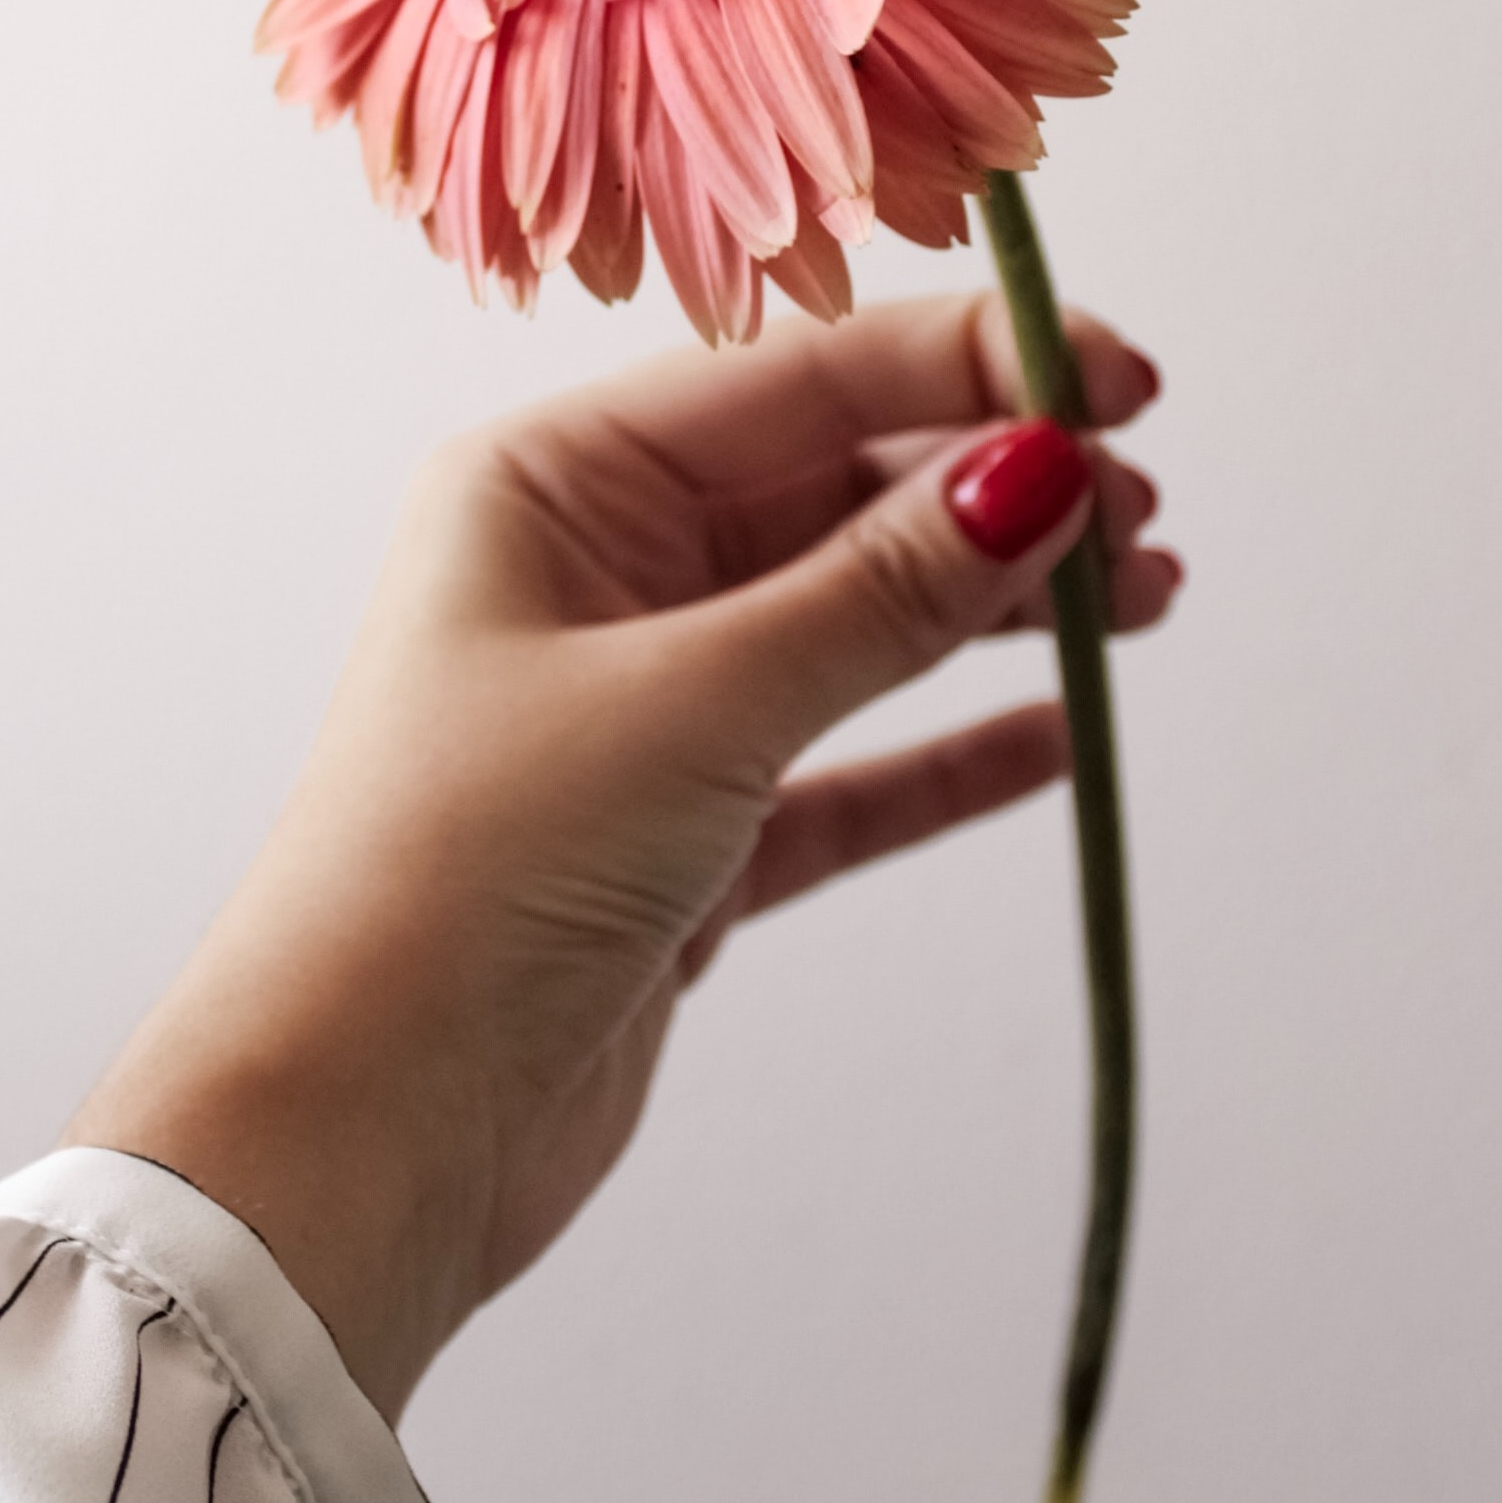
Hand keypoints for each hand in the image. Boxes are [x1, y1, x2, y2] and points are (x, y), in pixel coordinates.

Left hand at [68, 292, 1178, 1419]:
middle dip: (997, 493)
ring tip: (1144, 598)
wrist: (357, 1135)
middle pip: (837, 493)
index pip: (799, 380)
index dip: (972, 367)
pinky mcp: (682, 843)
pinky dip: (946, 752)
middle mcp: (594, 574)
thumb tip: (1041, 471)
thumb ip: (880, 591)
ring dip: (993, 611)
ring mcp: (642, 710)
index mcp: (553, 485)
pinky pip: (846, 772)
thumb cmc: (464, 876)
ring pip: (855, 626)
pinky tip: (1057, 732)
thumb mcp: (695, 704)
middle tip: (1144, 517)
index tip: (1125, 383)